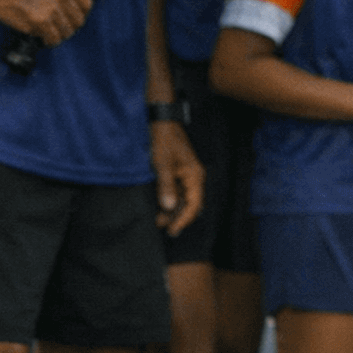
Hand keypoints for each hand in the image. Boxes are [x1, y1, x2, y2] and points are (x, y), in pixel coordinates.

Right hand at [0, 0, 91, 45]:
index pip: (86, 4)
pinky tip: (44, 39)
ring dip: (59, 36)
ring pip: (66, 31)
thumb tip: (73, 5)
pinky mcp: (40, 21)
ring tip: (50, 35)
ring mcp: (52, 8)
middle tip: (60, 29)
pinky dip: (49, 41)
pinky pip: (53, 38)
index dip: (81, 15)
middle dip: (70, 27)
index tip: (75, 20)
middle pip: (78, 20)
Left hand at [150, 120, 204, 235]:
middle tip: (161, 226)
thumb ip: (166, 186)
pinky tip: (159, 206)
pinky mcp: (178, 173)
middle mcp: (193, 177)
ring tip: (157, 218)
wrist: (161, 122)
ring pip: (183, 199)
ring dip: (172, 209)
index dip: (184, 219)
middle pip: (190, 203)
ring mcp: (186, 175)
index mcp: (195, 175)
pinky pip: (176, 191)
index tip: (172, 230)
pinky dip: (169, 200)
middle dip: (177, 216)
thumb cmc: (164, 141)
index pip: (195, 204)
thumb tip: (169, 207)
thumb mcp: (162, 164)